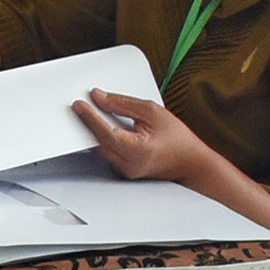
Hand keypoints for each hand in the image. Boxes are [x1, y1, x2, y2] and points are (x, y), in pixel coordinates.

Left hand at [70, 90, 223, 186]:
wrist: (190, 162)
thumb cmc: (177, 138)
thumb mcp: (152, 112)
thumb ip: (123, 104)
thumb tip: (100, 99)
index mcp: (137, 150)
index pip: (105, 132)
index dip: (90, 117)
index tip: (79, 104)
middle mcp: (128, 165)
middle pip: (99, 141)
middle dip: (90, 122)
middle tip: (83, 105)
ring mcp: (125, 171)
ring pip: (101, 148)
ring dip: (97, 130)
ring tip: (95, 113)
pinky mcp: (124, 171)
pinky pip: (108, 153)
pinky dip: (105, 139)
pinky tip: (106, 127)